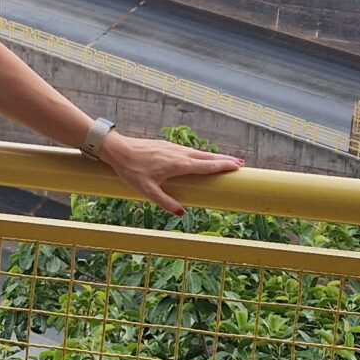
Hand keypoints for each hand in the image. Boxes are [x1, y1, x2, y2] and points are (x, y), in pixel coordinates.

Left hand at [100, 130, 242, 214]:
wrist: (118, 149)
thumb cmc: (132, 170)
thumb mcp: (147, 191)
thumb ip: (165, 202)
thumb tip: (181, 213)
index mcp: (178, 164)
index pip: (206, 165)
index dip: (223, 165)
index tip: (238, 167)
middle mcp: (179, 153)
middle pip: (207, 157)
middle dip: (224, 160)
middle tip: (241, 164)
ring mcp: (173, 147)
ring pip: (198, 152)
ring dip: (213, 156)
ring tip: (225, 160)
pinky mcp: (166, 145)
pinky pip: (189, 150)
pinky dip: (200, 154)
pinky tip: (200, 158)